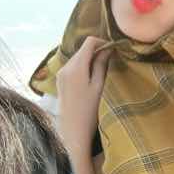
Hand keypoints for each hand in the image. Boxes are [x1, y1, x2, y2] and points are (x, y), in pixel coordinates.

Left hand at [55, 37, 110, 161]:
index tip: (113, 50)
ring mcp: (60, 74)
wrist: (72, 131)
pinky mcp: (59, 80)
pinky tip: (91, 78)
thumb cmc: (89, 111)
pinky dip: (82, 66)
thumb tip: (107, 49)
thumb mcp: (99, 86)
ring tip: (102, 71)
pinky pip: (72, 66)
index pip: (89, 42)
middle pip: (82, 49)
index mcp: (76, 67)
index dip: (102, 42)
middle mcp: (65, 67)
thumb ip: (102, 65)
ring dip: (90, 59)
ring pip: (77, 57)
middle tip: (111, 60)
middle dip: (97, 51)